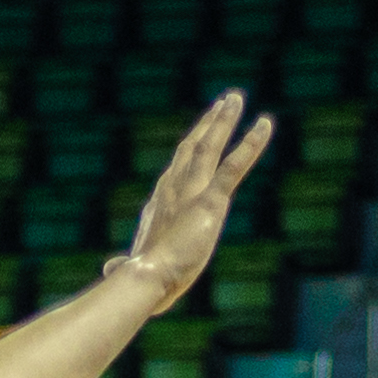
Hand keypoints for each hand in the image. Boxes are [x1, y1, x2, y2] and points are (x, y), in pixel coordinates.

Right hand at [117, 94, 273, 313]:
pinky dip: (251, 143)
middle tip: (221, 103)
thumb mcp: (134, 268)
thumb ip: (124, 265)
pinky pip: (235, 165)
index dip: (188, 151)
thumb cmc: (140, 280)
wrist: (147, 276)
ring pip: (209, 145)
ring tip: (234, 97)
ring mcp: (193, 191)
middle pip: (192, 147)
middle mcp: (174, 189)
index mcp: (159, 205)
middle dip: (208, 124)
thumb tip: (112, 270)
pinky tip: (265, 124)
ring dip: (223, 120)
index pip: (175, 171)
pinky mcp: (211, 199)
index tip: (197, 137)